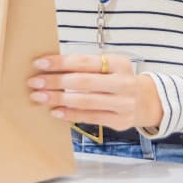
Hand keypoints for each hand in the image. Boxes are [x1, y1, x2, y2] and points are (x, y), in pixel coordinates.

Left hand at [27, 53, 162, 131]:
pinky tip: (55, 111)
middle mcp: (122, 82)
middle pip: (83, 82)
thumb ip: (87, 66)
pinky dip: (71, 114)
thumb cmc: (119, 79)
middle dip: (55, 82)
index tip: (39, 64)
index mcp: (118, 63)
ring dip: (58, 99)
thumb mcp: (110, 66)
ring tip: (39, 97)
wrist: (148, 101)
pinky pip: (90, 117)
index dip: (60, 63)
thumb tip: (52, 67)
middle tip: (34, 82)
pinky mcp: (119, 121)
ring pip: (85, 101)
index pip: (84, 62)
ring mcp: (122, 103)